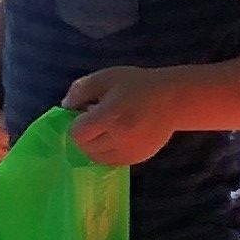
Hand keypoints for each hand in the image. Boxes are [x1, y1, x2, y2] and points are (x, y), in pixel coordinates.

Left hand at [62, 66, 179, 167]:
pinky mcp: (137, 159)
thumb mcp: (107, 77)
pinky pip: (111, 162)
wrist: (173, 100)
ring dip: (94, 145)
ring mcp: (129, 151)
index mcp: (110, 116)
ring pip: (97, 158)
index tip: (83, 113)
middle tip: (95, 120)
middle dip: (85, 135)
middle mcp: (119, 138)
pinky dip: (107, 152)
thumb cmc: (138, 85)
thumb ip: (81, 90)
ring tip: (106, 129)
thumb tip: (65, 107)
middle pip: (85, 147)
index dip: (76, 124)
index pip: (77, 134)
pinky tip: (116, 137)